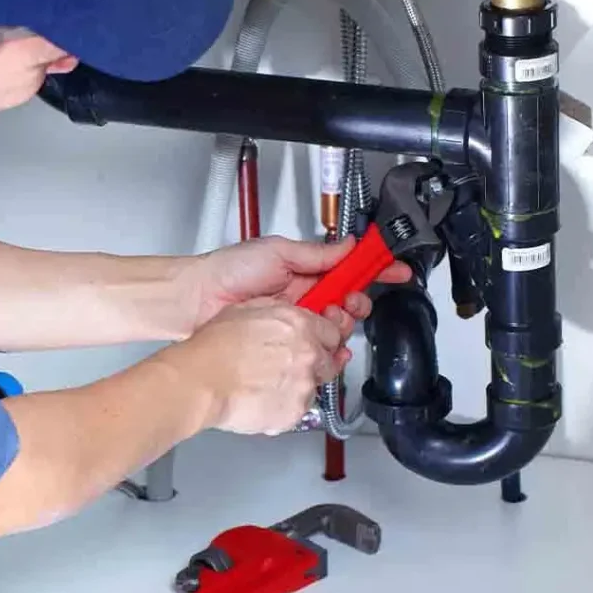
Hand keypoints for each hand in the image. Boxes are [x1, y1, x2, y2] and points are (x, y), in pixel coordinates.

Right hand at [163, 298, 350, 434]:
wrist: (201, 381)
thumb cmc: (215, 347)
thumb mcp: (247, 309)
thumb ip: (280, 312)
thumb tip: (290, 315)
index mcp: (301, 326)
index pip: (334, 332)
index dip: (324, 338)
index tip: (318, 342)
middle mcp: (309, 355)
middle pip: (331, 361)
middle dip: (315, 363)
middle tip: (288, 366)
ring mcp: (304, 387)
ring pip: (314, 387)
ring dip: (298, 385)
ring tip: (267, 384)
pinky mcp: (295, 414)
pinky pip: (298, 410)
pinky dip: (285, 406)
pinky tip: (262, 398)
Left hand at [183, 235, 411, 329]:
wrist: (197, 301)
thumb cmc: (228, 271)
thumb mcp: (278, 251)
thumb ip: (317, 253)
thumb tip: (349, 245)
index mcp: (305, 269)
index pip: (348, 268)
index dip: (374, 268)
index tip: (395, 268)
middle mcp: (304, 295)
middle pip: (349, 300)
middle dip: (358, 301)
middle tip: (349, 301)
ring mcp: (296, 319)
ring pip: (337, 326)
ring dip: (342, 322)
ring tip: (328, 317)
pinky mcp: (287, 341)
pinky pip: (317, 347)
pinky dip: (329, 347)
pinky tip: (328, 345)